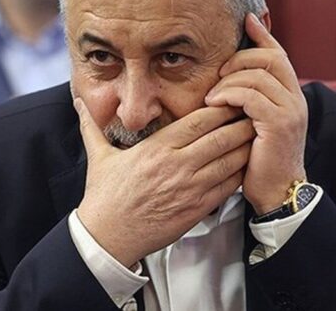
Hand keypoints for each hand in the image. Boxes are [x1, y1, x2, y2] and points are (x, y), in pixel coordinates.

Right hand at [74, 99, 253, 266]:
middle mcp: (177, 165)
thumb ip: (92, 126)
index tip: (232, 98)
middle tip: (255, 112)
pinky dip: (240, 174)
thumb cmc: (105, 197)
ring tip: (258, 135)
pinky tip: (248, 165)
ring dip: (246, 147)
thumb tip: (77, 103)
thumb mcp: (98, 157)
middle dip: (241, 123)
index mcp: (157, 148)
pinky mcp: (197, 209)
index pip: (198, 121)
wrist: (108, 237)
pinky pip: (227, 187)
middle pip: (221, 137)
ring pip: (230, 161)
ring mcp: (190, 188)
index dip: (220, 108)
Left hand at [204, 14, 308, 214]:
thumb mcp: (257, 123)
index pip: (279, 55)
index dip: (262, 35)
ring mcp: (290, 111)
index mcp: (292, 95)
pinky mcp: (279, 124)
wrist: (277, 192)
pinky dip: (230, 95)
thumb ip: (252, 99)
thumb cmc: (260, 159)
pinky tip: (214, 103)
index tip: (246, 19)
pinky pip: (251, 97)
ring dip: (229, 81)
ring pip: (257, 76)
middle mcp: (296, 99)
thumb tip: (231, 78)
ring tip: (212, 95)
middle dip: (240, 58)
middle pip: (269, 58)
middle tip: (219, 71)